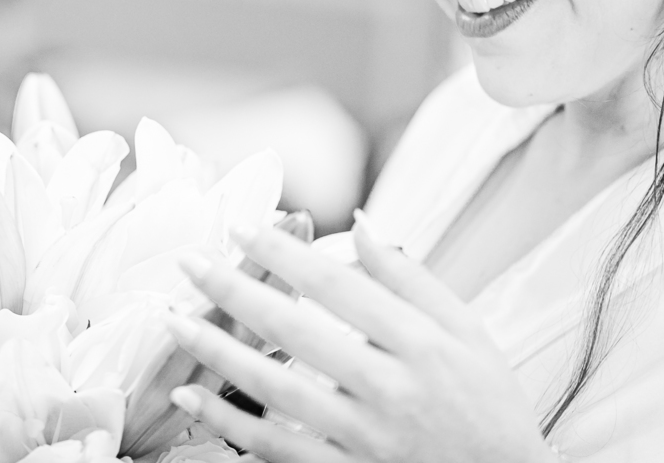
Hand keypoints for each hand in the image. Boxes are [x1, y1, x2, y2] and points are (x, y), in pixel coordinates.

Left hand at [162, 216, 557, 462]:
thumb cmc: (488, 406)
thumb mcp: (468, 331)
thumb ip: (410, 278)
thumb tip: (360, 224)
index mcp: (420, 344)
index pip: (335, 285)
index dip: (282, 253)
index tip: (240, 228)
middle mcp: (390, 390)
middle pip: (295, 332)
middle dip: (234, 292)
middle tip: (189, 262)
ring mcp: (366, 440)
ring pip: (275, 391)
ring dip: (218, 352)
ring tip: (175, 320)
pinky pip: (276, 449)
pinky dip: (228, 423)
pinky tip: (192, 395)